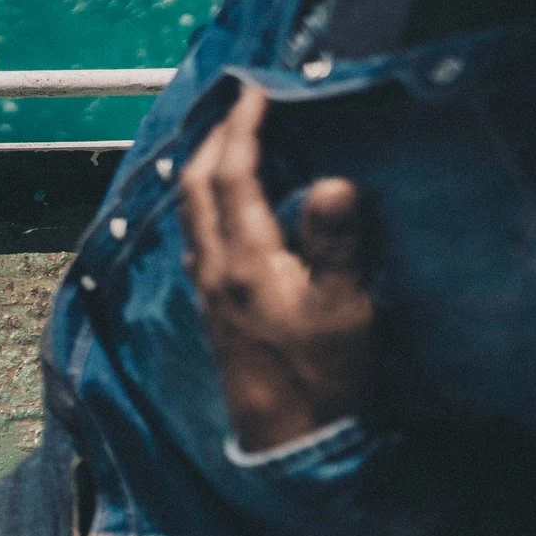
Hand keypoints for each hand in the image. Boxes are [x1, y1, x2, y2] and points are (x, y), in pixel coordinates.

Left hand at [179, 88, 377, 453]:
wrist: (290, 446)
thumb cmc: (323, 379)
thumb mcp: (344, 310)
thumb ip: (336, 244)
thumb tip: (331, 181)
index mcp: (243, 261)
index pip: (232, 177)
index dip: (244, 128)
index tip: (259, 89)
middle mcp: (214, 271)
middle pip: (198, 188)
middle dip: (216, 139)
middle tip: (242, 105)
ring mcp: (209, 293)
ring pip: (192, 214)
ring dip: (208, 171)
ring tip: (233, 143)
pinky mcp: (215, 311)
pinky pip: (199, 240)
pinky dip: (210, 206)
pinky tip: (228, 209)